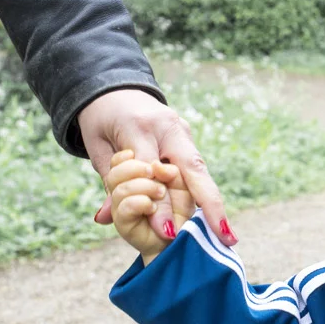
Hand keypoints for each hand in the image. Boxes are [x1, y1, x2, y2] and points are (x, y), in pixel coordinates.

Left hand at [79, 89, 236, 245]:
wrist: (116, 87)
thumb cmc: (102, 120)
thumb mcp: (97, 149)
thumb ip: (110, 183)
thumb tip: (105, 219)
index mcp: (137, 125)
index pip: (150, 170)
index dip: (159, 204)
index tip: (166, 234)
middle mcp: (167, 126)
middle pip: (192, 168)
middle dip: (208, 205)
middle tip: (223, 236)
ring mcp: (182, 130)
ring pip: (200, 171)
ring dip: (213, 204)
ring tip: (227, 235)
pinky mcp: (187, 137)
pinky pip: (196, 170)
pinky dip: (205, 196)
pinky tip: (219, 222)